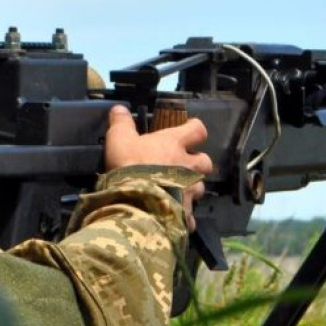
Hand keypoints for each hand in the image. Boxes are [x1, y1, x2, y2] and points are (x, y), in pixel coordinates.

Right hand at [104, 105, 213, 229]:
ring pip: (199, 188)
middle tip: (183, 167)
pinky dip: (184, 216)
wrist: (136, 202)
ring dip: (190, 189)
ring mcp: (190, 191)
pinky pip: (190, 216)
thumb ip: (121, 123)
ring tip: (176, 193)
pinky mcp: (186, 213)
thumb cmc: (130, 165)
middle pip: (205, 161)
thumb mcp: (119, 139)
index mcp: (175, 144)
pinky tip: (174, 218)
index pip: (198, 130)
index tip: (189, 131)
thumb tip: (119, 107)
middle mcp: (188, 166)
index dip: (195, 129)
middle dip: (198, 164)